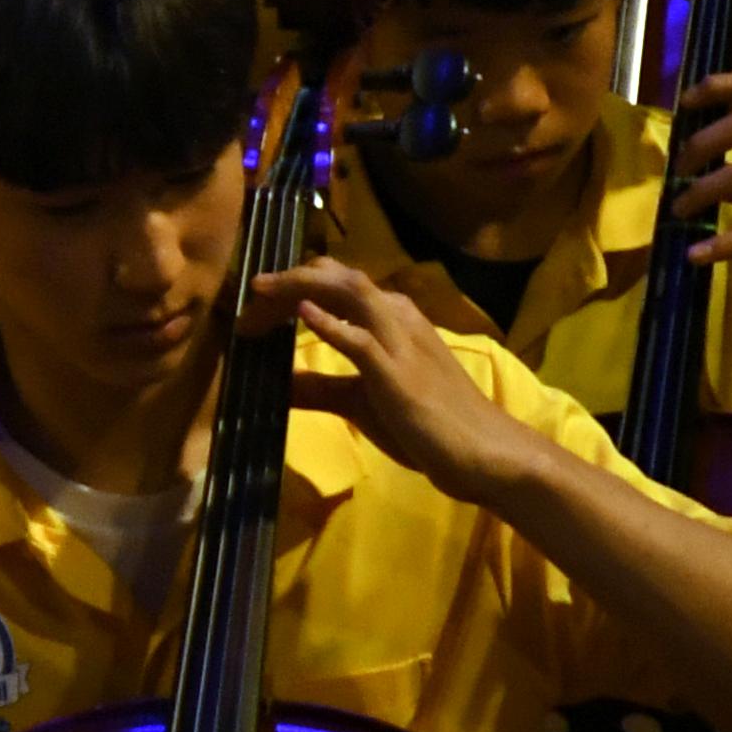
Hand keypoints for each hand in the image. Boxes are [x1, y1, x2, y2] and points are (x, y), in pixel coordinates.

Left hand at [251, 260, 552, 505]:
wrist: (484, 453)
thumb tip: (276, 385)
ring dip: (299, 288)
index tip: (254, 311)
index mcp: (392, 319)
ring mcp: (400, 341)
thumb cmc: (430, 426)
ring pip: (348, 292)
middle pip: (336, 278)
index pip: (335, 285)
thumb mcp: (363, 403)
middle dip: (287, 282)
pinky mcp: (399, 372)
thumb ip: (322, 389)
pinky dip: (330, 324)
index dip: (291, 289)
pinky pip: (362, 339)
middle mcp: (397, 317)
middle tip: (246, 303)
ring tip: (260, 292)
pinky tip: (303, 314)